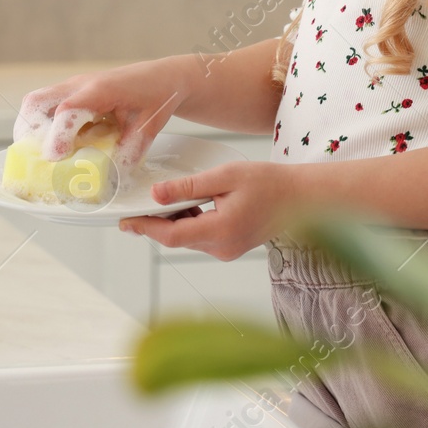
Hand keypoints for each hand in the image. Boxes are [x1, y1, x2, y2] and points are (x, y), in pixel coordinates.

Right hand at [16, 58, 191, 166]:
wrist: (162, 77)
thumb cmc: (156, 97)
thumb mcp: (149, 127)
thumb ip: (130, 152)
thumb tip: (111, 177)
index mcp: (102, 90)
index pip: (68, 110)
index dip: (58, 134)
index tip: (54, 157)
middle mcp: (82, 84)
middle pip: (37, 101)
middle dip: (30, 131)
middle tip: (36, 156)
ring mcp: (74, 86)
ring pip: (37, 102)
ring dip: (32, 128)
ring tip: (40, 153)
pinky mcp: (73, 92)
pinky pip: (46, 105)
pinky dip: (42, 124)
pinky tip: (54, 143)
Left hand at [119, 161, 297, 260]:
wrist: (301, 198)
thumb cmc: (269, 183)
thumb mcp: (225, 176)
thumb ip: (189, 187)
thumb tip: (156, 194)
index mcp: (221, 230)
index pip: (172, 236)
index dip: (146, 228)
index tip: (126, 220)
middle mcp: (222, 247)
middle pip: (177, 239)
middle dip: (155, 224)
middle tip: (136, 207)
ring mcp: (228, 250)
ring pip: (189, 239)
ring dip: (174, 222)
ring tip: (166, 199)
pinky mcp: (231, 247)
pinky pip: (202, 238)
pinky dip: (191, 222)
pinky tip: (190, 204)